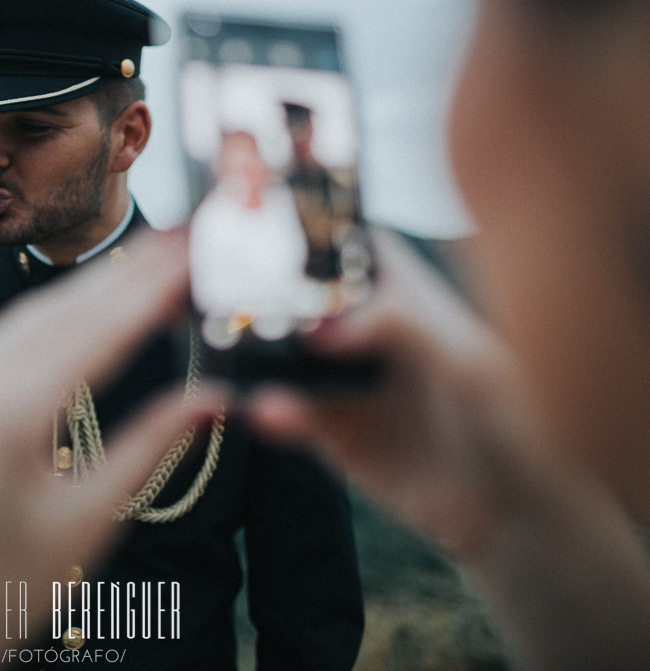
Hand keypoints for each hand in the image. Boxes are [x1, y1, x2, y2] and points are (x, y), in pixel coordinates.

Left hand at [0, 230, 224, 670]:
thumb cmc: (1, 584)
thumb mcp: (89, 519)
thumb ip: (151, 448)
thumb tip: (213, 399)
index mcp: (11, 411)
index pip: (100, 329)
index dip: (153, 286)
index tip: (196, 250)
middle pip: (68, 307)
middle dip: (130, 270)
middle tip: (186, 237)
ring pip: (37, 313)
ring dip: (96, 285)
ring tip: (152, 260)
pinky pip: (12, 334)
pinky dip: (60, 310)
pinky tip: (90, 304)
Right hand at [247, 230, 543, 556]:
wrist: (516, 515)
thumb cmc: (511, 420)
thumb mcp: (465, 358)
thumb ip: (399, 325)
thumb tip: (319, 328)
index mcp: (410, 300)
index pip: (355, 248)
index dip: (316, 233)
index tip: (267, 224)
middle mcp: (373, 336)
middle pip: (307, 300)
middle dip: (267, 293)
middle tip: (221, 290)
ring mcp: (352, 386)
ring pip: (289, 361)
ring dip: (258, 359)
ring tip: (227, 354)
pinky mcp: (339, 436)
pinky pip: (293, 419)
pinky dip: (273, 414)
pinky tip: (260, 411)